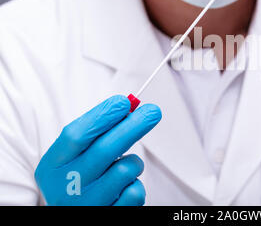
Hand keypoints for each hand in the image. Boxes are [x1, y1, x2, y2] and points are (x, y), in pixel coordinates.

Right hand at [34, 95, 161, 205]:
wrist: (77, 213)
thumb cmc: (80, 178)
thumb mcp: (74, 157)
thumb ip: (95, 133)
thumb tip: (128, 108)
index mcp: (52, 166)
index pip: (76, 135)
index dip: (102, 116)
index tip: (124, 102)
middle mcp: (65, 187)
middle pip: (105, 149)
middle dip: (133, 126)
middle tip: (153, 112)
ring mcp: (86, 205)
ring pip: (124, 171)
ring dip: (134, 163)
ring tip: (128, 166)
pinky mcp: (108, 216)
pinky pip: (135, 193)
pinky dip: (136, 185)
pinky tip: (126, 187)